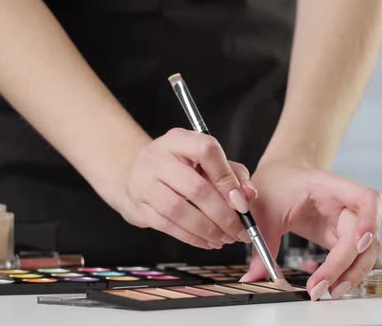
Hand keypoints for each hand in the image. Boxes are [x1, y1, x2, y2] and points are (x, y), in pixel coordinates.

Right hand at [111, 128, 257, 248]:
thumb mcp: (204, 161)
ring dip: (208, 229)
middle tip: (239, 230)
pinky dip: (192, 238)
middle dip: (223, 215)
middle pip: (196, 188)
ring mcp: (144, 183)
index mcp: (178, 140)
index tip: (241, 201)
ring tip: (225, 238)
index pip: (206, 150)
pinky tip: (207, 241)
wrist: (133, 175)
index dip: (227, 178)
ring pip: (180, 211)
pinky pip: (168, 226)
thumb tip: (249, 195)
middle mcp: (158, 158)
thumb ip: (232, 173)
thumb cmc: (177, 167)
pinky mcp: (139, 207)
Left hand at [242, 159, 381, 299]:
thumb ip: (261, 245)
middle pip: (365, 236)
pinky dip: (345, 274)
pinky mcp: (339, 237)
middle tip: (322, 288)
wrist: (280, 175)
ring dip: (352, 274)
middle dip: (348, 265)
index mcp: (330, 187)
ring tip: (329, 293)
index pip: (367, 199)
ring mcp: (345, 222)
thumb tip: (253, 278)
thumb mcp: (264, 211)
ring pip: (365, 252)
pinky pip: (352, 258)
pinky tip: (328, 285)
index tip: (358, 243)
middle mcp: (346, 205)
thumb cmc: (277, 182)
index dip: (370, 220)